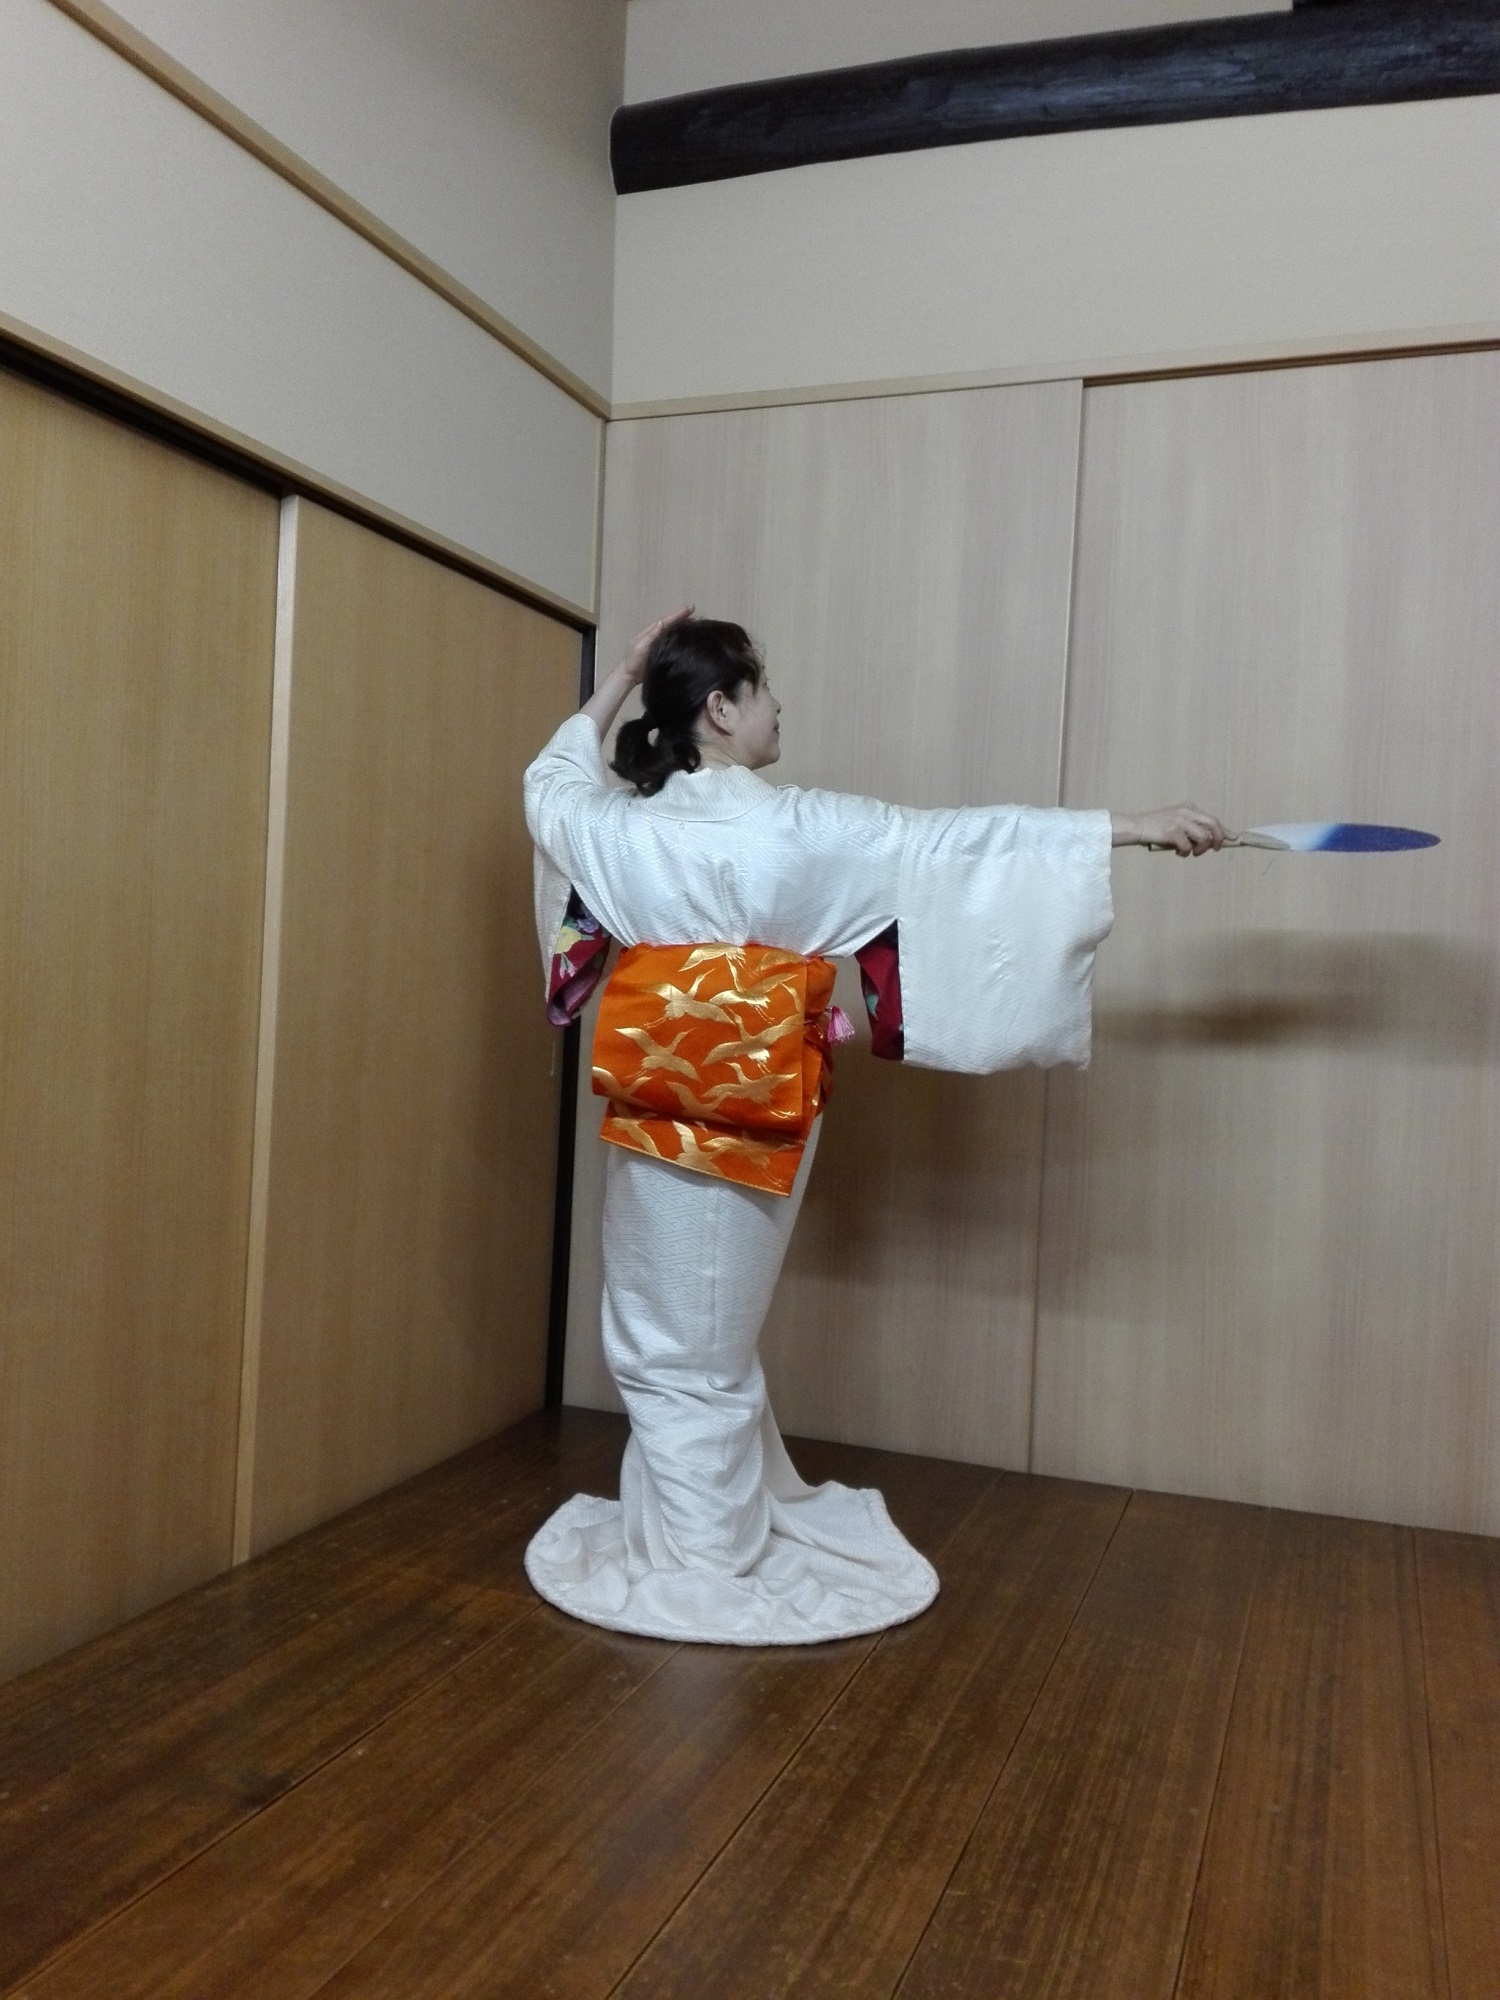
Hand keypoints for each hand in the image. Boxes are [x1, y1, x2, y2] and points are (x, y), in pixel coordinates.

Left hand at [616, 604, 693, 689]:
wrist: (628, 676)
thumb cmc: (634, 661)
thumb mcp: (640, 646)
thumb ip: (651, 636)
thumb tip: (662, 622)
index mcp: (650, 632)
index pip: (666, 621)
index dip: (678, 614)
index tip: (690, 607)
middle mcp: (654, 635)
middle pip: (669, 623)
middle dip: (680, 616)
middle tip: (693, 609)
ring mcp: (657, 643)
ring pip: (670, 630)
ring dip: (680, 624)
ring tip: (692, 618)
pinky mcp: (660, 651)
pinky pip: (670, 640)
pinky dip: (678, 635)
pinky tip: (685, 635)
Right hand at [1112, 804, 1226, 854]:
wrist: (1137, 826)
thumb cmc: (1157, 828)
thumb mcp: (1177, 822)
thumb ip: (1193, 828)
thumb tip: (1212, 840)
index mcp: (1189, 808)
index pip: (1213, 819)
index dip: (1224, 830)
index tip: (1233, 838)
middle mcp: (1187, 812)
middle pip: (1213, 825)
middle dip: (1217, 839)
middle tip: (1214, 849)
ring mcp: (1180, 820)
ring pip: (1203, 838)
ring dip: (1199, 849)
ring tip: (1191, 852)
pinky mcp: (1172, 831)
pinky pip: (1188, 846)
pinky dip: (1185, 853)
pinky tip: (1178, 852)